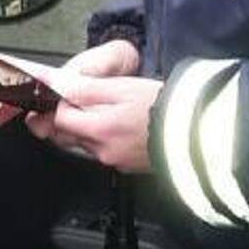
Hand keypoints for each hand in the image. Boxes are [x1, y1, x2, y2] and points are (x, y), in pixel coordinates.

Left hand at [0, 38, 153, 171]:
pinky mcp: (126, 166)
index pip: (58, 118)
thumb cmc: (161, 106)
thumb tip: (51, 81)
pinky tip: (121, 125)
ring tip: (111, 109)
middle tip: (86, 100)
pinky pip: (104, 151)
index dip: (58, 103)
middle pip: (68, 134)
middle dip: (69, 117)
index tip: (66, 93)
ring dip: (87, 127)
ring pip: (85, 143)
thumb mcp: (121, 87)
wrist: (196, 133)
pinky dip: (105, 137)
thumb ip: (83, 88)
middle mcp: (101, 151)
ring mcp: (114, 161)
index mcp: (98, 129)